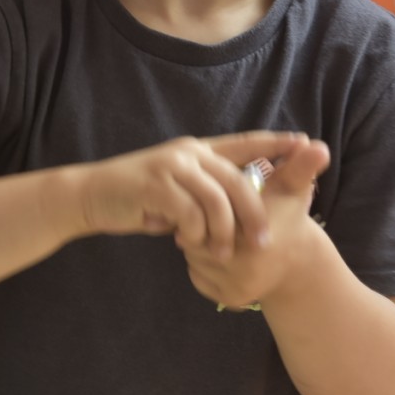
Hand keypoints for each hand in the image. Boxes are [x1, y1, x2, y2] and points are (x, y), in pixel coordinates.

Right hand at [74, 132, 313, 258]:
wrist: (91, 196)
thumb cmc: (137, 198)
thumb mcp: (175, 190)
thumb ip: (202, 193)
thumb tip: (233, 211)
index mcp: (197, 150)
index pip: (242, 143)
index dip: (273, 143)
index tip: (303, 142)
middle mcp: (188, 152)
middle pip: (237, 181)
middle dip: (255, 214)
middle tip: (264, 241)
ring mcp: (172, 166)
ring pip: (217, 201)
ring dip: (223, 233)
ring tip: (221, 252)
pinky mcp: (156, 185)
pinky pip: (190, 214)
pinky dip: (194, 234)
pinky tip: (185, 243)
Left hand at [179, 140, 331, 308]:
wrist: (296, 260)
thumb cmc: (288, 215)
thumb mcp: (293, 188)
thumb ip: (301, 166)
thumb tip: (318, 146)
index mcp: (254, 240)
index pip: (207, 214)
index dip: (210, 203)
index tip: (219, 197)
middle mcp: (243, 270)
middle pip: (196, 236)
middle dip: (201, 222)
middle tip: (214, 214)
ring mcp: (235, 289)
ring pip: (193, 256)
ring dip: (198, 243)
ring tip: (217, 232)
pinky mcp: (227, 300)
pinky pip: (196, 275)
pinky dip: (201, 265)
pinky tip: (220, 255)